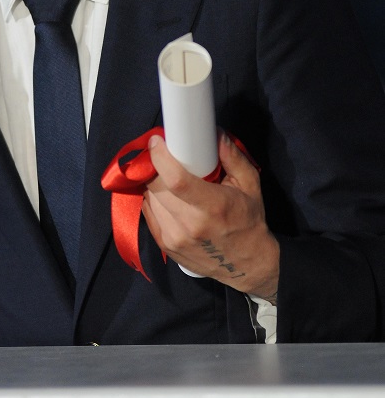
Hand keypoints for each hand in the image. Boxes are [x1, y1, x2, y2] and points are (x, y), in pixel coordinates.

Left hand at [142, 130, 278, 302]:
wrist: (247, 265)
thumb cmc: (249, 220)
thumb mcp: (250, 185)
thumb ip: (232, 157)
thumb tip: (215, 132)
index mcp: (212, 207)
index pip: (176, 180)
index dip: (160, 157)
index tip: (156, 141)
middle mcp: (189, 225)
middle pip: (157, 186)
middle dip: (156, 166)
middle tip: (164, 156)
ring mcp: (174, 238)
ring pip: (150, 198)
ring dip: (154, 183)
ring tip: (167, 176)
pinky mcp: (165, 246)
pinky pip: (148, 212)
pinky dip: (153, 199)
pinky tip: (166, 195)